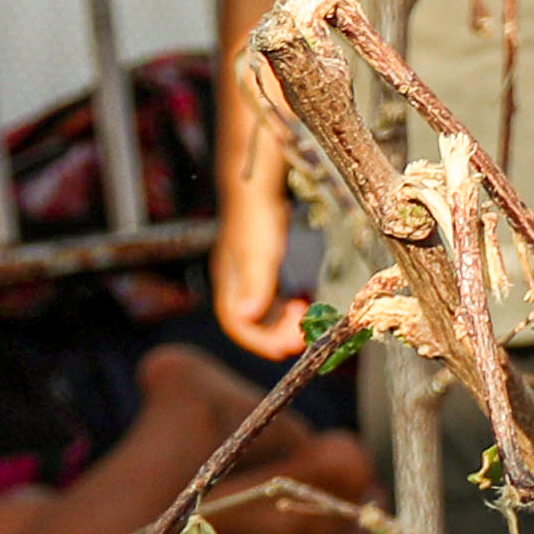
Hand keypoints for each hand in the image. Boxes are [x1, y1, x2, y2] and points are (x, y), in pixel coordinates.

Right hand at [210, 200, 309, 363]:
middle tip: (302, 336)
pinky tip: (304, 303)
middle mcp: (234, 282)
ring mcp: (247, 274)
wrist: (256, 185)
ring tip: (306, 318)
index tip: (286, 348)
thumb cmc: (256, 217)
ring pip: (263, 311)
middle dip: (275, 334)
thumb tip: (245, 317)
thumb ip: (254, 284)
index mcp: (228, 282)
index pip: (237, 323)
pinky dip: (286, 306)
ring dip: (283, 321)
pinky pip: (273, 297)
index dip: (259, 341)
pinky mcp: (261, 266)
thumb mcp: (258, 253)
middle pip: (251, 321)